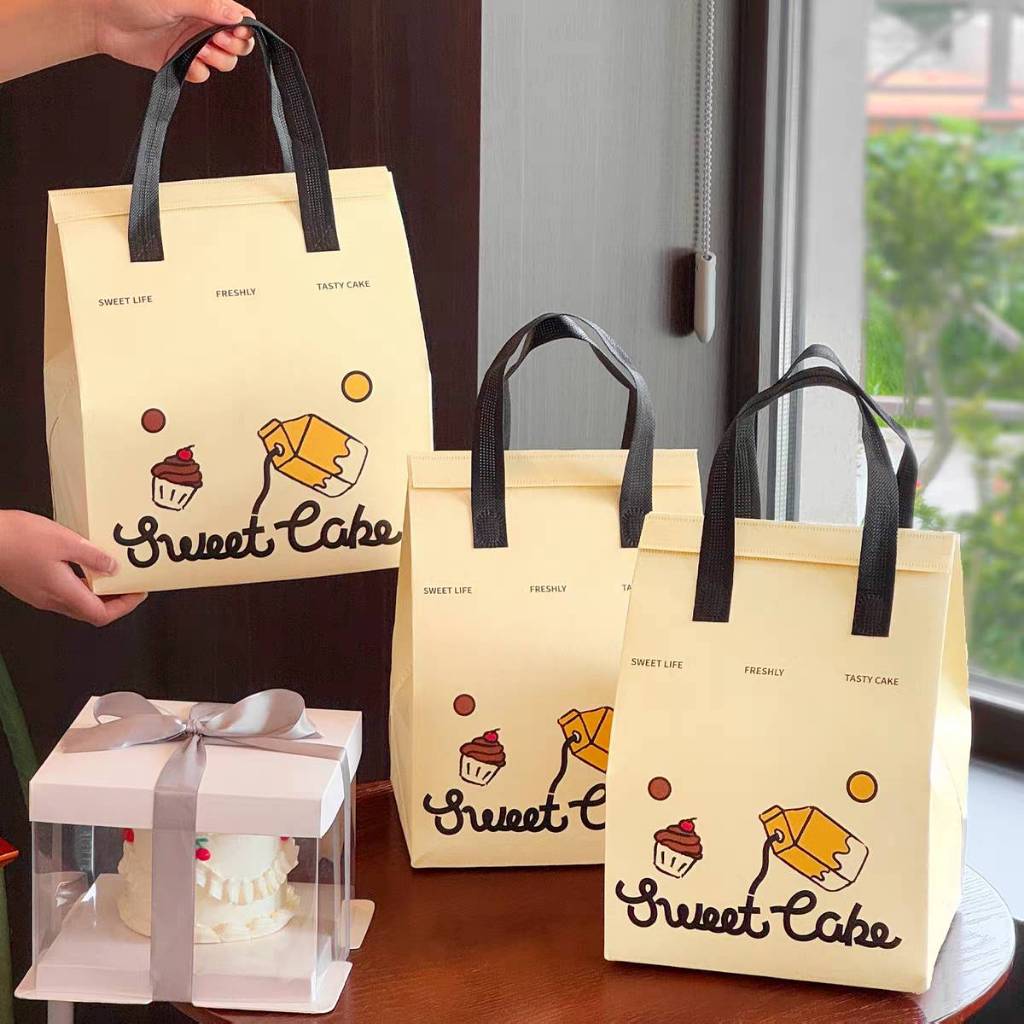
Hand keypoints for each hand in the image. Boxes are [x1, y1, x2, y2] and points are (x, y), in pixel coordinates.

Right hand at [0, 510, 146, 625]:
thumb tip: (114, 569)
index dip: (125, 607)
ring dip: (97, 592)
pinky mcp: (30, 585)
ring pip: (75, 602)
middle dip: (114, 601)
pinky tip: (83, 565)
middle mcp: (51, 600)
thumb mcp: (65, 541)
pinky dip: (80, 584)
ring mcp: (38, 595)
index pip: (101, 614)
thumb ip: (93, 557)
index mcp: (63, 593)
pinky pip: (61, 592)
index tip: (138, 592)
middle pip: (90, 611)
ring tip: (111, 573)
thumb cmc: (17, 539)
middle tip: (129, 584)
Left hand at [91, 0, 256, 82]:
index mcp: (204, 6)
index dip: (244, 29)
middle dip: (233, 47)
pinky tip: (184, 62)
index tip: (236, 31)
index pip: (240, 19)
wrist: (100, 18)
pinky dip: (196, 72)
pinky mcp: (180, 62)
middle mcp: (201, 25)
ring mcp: (192, 45)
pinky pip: (201, 75)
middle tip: (215, 41)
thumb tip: (238, 15)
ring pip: (224, 62)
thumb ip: (209, 6)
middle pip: (238, 44)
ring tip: (198, 52)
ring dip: (216, 60)